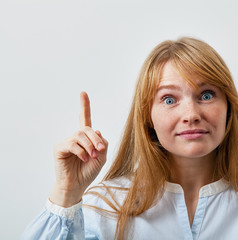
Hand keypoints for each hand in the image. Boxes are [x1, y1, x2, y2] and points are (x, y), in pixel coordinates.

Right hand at [50, 92, 107, 206]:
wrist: (77, 186)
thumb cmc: (88, 172)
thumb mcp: (102, 157)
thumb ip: (102, 143)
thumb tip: (97, 131)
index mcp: (86, 139)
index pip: (84, 119)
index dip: (84, 106)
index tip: (83, 93)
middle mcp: (75, 138)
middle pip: (87, 129)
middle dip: (96, 138)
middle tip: (100, 150)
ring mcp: (67, 142)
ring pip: (80, 135)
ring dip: (90, 145)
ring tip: (92, 156)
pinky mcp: (60, 148)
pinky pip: (72, 143)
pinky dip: (81, 151)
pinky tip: (84, 158)